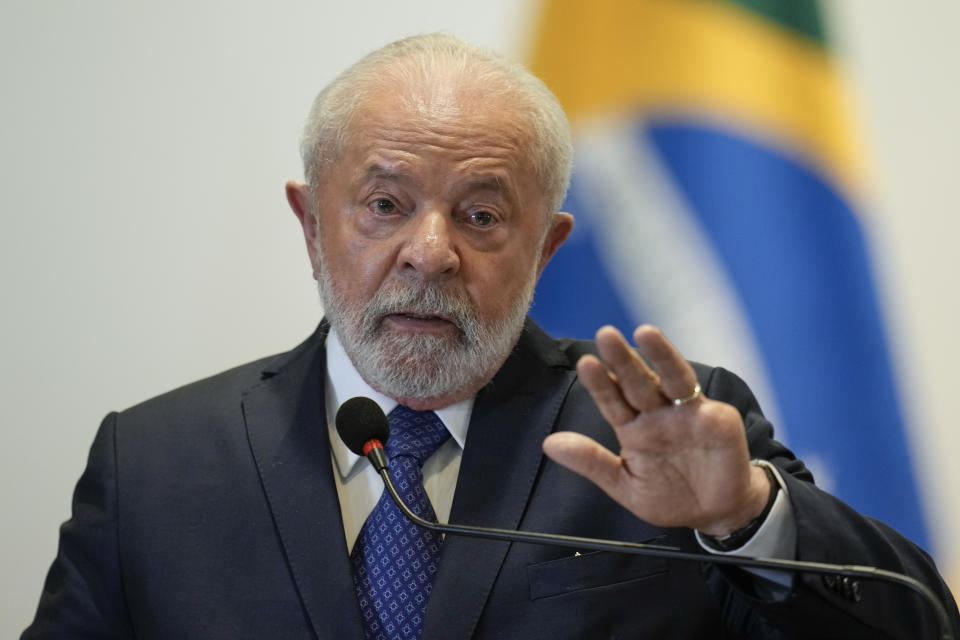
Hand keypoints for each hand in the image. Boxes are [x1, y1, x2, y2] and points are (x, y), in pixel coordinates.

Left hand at [542, 325, 770, 536]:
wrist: (716, 514)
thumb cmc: (669, 498)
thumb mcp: (624, 485)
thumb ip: (591, 462)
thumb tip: (548, 444)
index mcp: (632, 429)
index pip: (612, 400)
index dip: (600, 384)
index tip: (586, 364)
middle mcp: (655, 413)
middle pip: (636, 381)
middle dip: (623, 359)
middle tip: (606, 335)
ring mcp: (684, 412)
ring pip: (668, 377)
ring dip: (658, 355)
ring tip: (644, 332)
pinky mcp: (713, 416)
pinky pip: (695, 395)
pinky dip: (684, 380)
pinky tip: (673, 369)